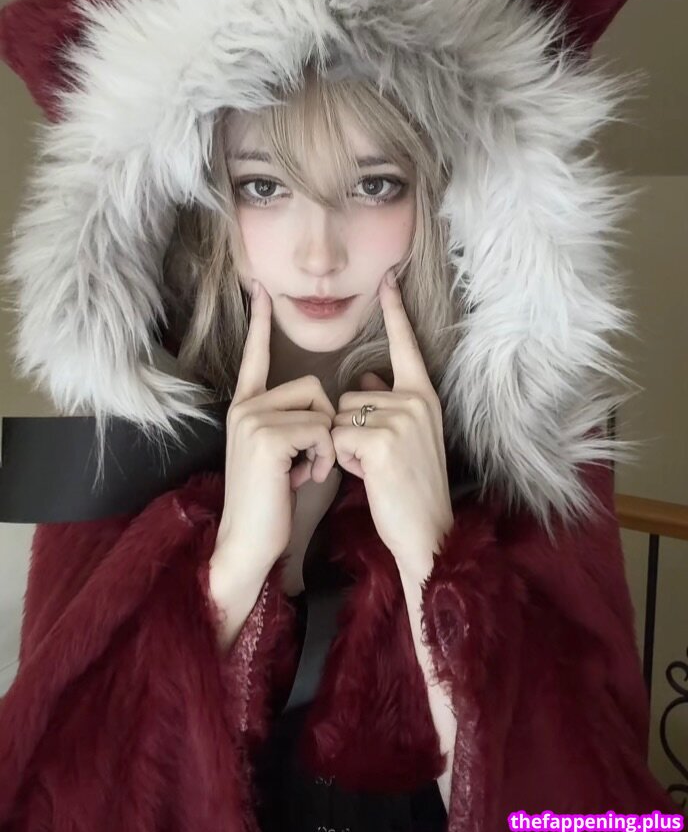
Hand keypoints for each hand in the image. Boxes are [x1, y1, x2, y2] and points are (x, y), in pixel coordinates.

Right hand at [215, 281, 336, 572]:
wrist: (252, 544)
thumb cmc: (277, 503)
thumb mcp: (290, 455)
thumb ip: (303, 424)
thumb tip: (334, 406)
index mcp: (247, 407)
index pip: (256, 356)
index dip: (259, 323)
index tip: (259, 288)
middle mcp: (245, 406)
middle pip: (313, 387)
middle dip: (326, 427)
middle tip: (309, 463)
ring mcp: (252, 418)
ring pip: (320, 408)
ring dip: (326, 445)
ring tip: (304, 472)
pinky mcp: (266, 436)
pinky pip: (321, 429)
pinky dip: (324, 457)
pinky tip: (302, 479)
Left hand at [330, 268, 454, 573]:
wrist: (428, 534)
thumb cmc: (412, 489)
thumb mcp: (409, 439)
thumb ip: (389, 403)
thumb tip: (367, 375)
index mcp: (425, 397)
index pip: (406, 346)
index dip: (395, 312)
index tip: (387, 278)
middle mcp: (416, 401)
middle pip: (352, 393)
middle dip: (351, 428)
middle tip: (377, 460)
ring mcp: (401, 418)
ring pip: (340, 416)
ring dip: (346, 446)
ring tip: (375, 470)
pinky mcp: (381, 440)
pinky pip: (339, 437)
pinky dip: (344, 461)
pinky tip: (369, 477)